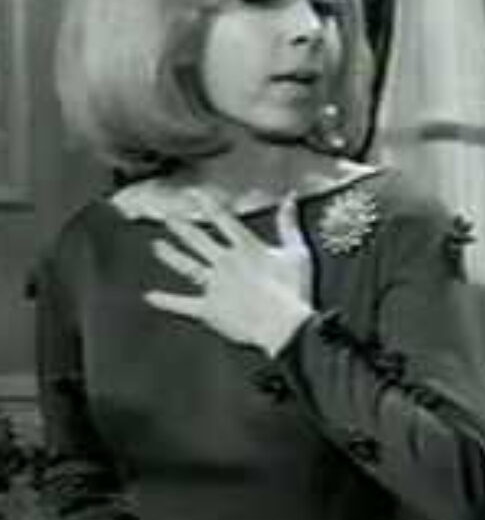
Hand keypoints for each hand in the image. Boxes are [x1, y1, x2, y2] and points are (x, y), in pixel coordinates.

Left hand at [145, 192, 314, 355]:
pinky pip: (183, 304)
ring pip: (187, 266)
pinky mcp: (208, 308)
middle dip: (181, 227)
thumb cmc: (293, 289)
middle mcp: (224, 262)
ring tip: (157, 246)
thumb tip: (289, 198)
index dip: (208, 205)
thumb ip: (289, 225)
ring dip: (171, 255)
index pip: (223, 220)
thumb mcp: (297, 252)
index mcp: (246, 248)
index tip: (193, 194)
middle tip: (167, 217)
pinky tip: (151, 296)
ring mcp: (213, 285)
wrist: (282, 325)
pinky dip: (167, 301)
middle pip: (198, 240)